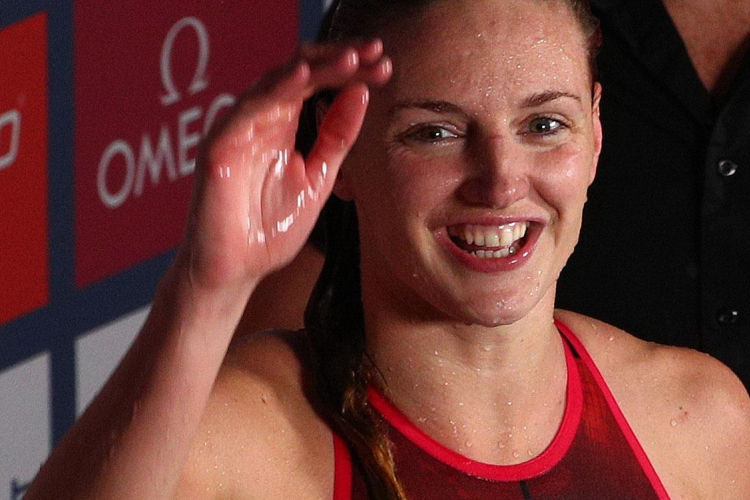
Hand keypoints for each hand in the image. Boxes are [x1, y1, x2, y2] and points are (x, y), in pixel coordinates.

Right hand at [179, 40, 391, 291]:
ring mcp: (237, 128)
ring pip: (277, 81)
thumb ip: (336, 138)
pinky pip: (247, 108)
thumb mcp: (317, 178)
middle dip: (339, 59)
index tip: (386, 65)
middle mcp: (259, 118)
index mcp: (281, 124)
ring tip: (352, 59)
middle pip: (300, 71)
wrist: (236, 271)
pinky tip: (304, 75)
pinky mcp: (219, 145)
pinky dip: (276, 89)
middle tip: (376, 52)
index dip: (350, 70)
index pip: (317, 82)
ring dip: (315, 66)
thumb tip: (361, 93)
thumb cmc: (269, 228)